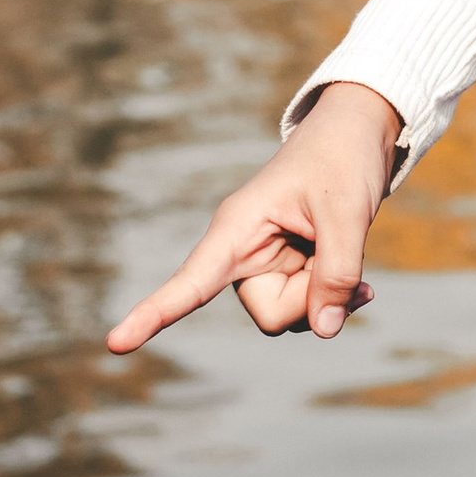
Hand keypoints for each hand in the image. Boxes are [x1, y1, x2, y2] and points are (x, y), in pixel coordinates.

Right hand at [104, 80, 403, 354]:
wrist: (360, 132)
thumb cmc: (343, 158)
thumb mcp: (348, 210)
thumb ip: (337, 271)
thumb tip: (324, 330)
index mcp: (237, 227)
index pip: (190, 282)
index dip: (153, 315)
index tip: (114, 344)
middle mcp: (243, 253)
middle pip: (273, 314)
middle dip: (314, 297)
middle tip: (343, 252)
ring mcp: (266, 265)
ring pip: (294, 316)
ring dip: (330, 295)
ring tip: (348, 248)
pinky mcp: (288, 270)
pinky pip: (311, 307)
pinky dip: (337, 296)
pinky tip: (360, 280)